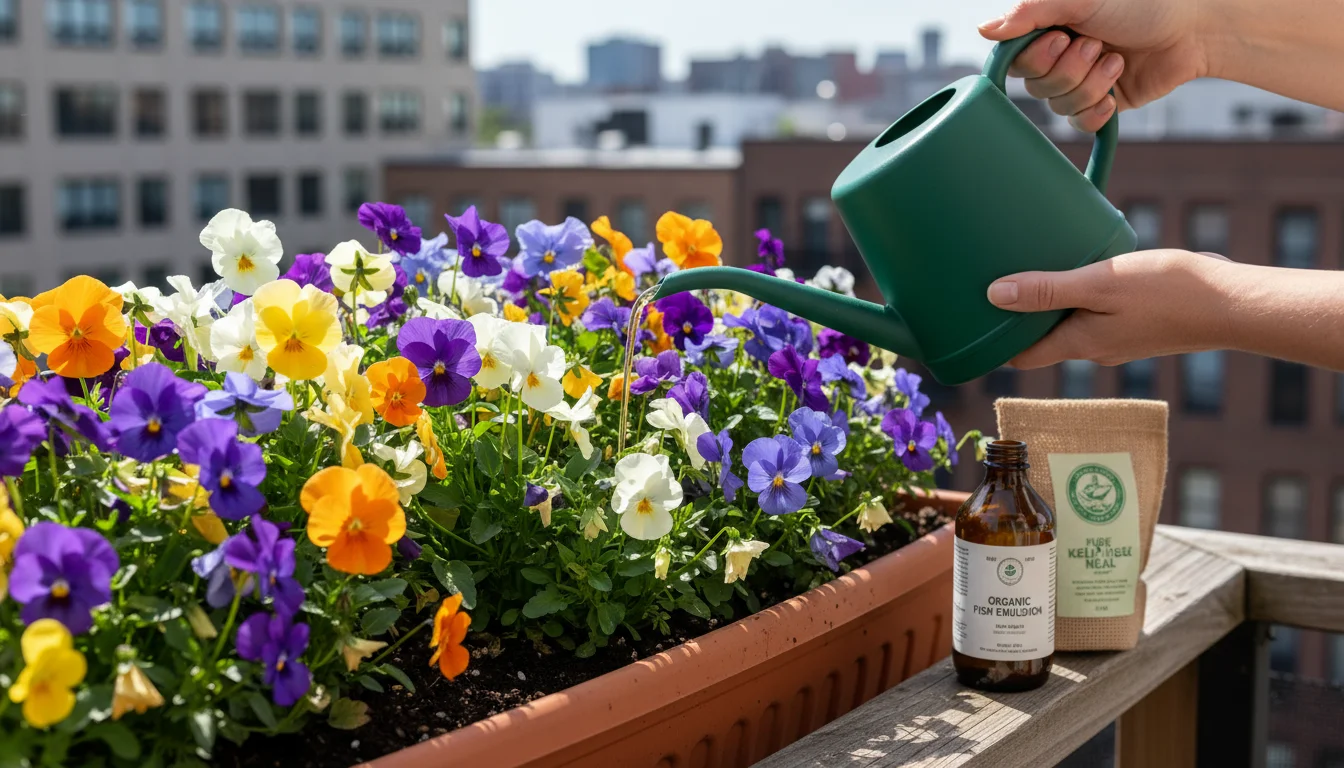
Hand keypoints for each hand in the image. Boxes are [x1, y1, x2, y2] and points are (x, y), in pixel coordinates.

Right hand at [979, 0, 1210, 131]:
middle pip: (1037, 87)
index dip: (1035, 58)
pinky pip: (1081, 124)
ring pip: (1060, 106)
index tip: (1060, 38)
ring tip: (1116, 59)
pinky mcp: (1101, 104)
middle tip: (1097, 44)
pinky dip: (1098, 111)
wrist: (1192, 30)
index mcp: (1047, 29)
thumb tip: (983, 29)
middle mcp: (1059, 57)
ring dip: (1091, 84)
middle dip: (1070, 69)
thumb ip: (1030, 11)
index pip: (1015, 60)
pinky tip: (1115, 93)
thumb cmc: (1140, 3)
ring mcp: (1080, 83)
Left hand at [986, 250, 1229, 368]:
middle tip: (989, 285)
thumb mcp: (1101, 283)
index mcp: (1079, 344)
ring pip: (1070, 324)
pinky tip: (1078, 268)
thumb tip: (994, 295)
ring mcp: (1117, 339)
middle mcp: (1094, 349)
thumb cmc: (1170, 293)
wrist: (1233, 303)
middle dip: (1018, 318)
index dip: (993, 342)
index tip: (969, 322)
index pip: (1022, 356)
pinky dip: (1079, 296)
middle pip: (1042, 339)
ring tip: (1028, 270)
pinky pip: (1095, 313)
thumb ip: (1048, 289)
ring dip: (1049, 304)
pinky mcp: (1136, 324)